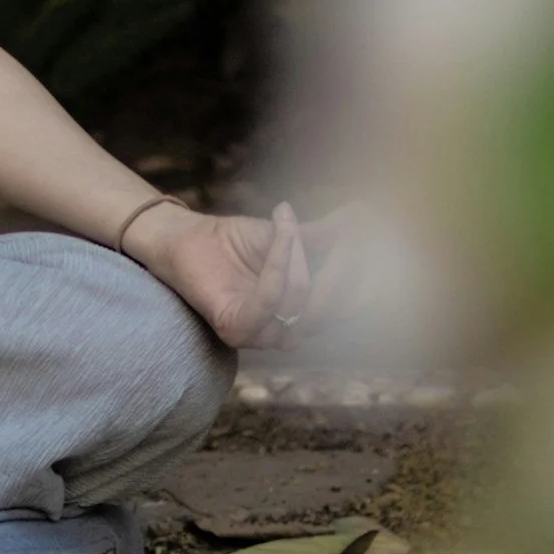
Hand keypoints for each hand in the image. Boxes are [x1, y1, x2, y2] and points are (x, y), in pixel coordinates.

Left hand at [126, 201, 362, 352]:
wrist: (186, 238)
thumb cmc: (233, 240)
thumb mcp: (287, 238)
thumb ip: (321, 239)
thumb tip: (363, 216)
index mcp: (302, 317)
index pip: (346, 306)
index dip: (360, 271)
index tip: (367, 230)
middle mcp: (285, 334)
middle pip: (330, 306)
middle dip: (336, 262)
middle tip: (340, 225)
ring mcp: (260, 337)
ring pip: (300, 299)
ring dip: (296, 256)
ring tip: (287, 225)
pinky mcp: (236, 329)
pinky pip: (270, 298)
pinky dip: (278, 263)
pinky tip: (279, 235)